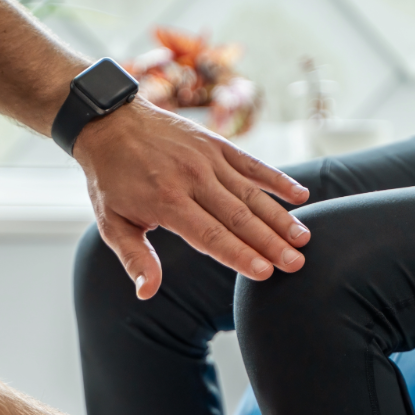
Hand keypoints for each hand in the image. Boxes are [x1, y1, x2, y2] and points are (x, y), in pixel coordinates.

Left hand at [73, 99, 311, 299]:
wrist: (110, 123)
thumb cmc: (111, 180)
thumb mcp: (112, 222)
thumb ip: (135, 258)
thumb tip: (147, 292)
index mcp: (166, 202)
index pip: (210, 236)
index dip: (239, 255)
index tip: (265, 272)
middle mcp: (192, 178)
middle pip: (238, 217)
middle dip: (270, 243)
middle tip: (296, 264)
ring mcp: (207, 159)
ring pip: (251, 193)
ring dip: (280, 217)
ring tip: (304, 238)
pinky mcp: (216, 144)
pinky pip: (252, 164)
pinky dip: (277, 180)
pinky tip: (301, 196)